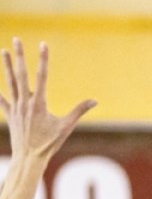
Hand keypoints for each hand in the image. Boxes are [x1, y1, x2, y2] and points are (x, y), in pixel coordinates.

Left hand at [1, 39, 95, 160]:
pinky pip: (3, 99)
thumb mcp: (67, 127)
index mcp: (39, 103)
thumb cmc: (49, 143)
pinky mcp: (10, 114)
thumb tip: (95, 100)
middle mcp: (24, 102)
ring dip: (7, 65)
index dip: (43, 59)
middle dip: (19, 55)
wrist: (28, 158)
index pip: (42, 76)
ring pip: (10, 82)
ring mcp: (15, 107)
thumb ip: (79, 111)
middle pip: (21, 74)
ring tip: (4, 51)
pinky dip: (0, 91)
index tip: (43, 44)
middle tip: (16, 39)